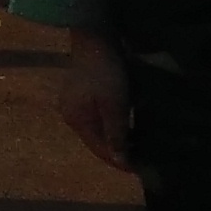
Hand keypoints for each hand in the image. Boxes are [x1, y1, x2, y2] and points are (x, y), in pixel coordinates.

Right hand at [52, 28, 131, 171]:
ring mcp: (72, 104)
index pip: (99, 150)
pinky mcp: (77, 94)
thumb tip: (121, 163)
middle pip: (96, 141)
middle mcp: (70, 117)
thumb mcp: (115, 106)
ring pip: (95, 129)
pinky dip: (108, 124)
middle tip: (141, 157)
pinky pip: (95, 118)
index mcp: (77, 122)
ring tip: (134, 142)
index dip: (119, 161)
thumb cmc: (106, 75)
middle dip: (116, 151)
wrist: (94, 41)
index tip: (140, 169)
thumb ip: (117, 135)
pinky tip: (121, 123)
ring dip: (113, 137)